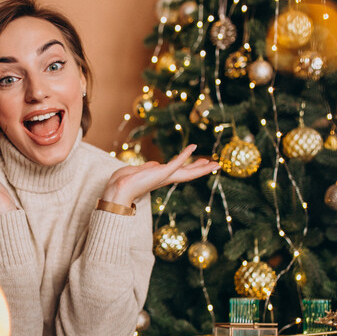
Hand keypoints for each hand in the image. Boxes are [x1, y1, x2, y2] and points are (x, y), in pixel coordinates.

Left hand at [101, 144, 219, 206]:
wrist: (119, 188)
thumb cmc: (125, 181)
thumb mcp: (141, 170)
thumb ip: (150, 167)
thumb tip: (155, 165)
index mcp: (162, 178)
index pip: (181, 172)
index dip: (193, 167)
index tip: (203, 164)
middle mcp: (166, 178)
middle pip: (189, 173)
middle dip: (203, 169)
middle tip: (217, 165)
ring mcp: (165, 175)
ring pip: (187, 171)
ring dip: (201, 166)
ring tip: (214, 163)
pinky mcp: (162, 171)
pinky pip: (176, 161)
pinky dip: (184, 154)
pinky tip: (193, 147)